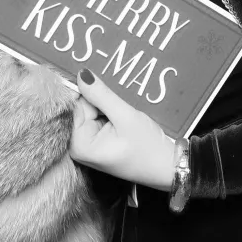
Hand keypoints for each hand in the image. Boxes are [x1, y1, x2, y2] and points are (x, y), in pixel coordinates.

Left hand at [68, 69, 176, 190]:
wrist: (168, 167)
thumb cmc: (148, 148)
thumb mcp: (126, 117)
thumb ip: (101, 95)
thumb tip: (82, 74)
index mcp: (79, 145)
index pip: (73, 107)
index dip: (86, 92)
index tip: (100, 85)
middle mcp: (79, 146)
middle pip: (82, 108)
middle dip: (99, 100)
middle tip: (118, 105)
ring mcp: (89, 144)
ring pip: (92, 111)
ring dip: (106, 105)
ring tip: (123, 112)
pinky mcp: (100, 141)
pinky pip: (99, 118)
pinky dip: (110, 112)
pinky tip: (122, 115)